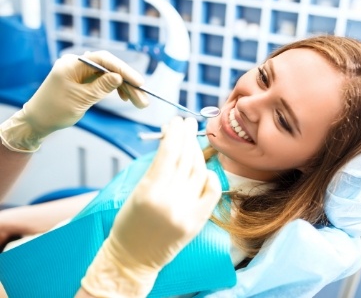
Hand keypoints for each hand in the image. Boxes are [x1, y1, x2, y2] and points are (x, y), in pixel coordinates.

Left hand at [0, 51, 148, 151]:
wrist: (38, 121)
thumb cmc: (55, 110)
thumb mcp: (80, 100)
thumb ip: (101, 87)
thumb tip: (119, 77)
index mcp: (72, 64)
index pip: (103, 60)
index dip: (123, 69)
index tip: (138, 82)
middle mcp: (77, 65)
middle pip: (109, 69)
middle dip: (128, 83)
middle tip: (143, 98)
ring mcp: (81, 73)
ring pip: (109, 77)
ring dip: (125, 89)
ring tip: (140, 102)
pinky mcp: (84, 81)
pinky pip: (104, 82)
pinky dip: (115, 90)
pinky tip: (126, 98)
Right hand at [80, 117, 221, 297]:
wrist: (134, 258)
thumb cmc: (129, 223)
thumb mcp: (136, 190)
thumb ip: (157, 168)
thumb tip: (173, 142)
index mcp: (150, 191)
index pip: (169, 153)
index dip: (174, 133)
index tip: (176, 121)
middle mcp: (171, 200)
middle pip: (185, 159)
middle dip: (187, 137)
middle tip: (187, 122)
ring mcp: (187, 211)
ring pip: (198, 171)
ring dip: (196, 152)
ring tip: (192, 140)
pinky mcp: (198, 221)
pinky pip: (212, 192)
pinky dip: (210, 176)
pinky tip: (204, 168)